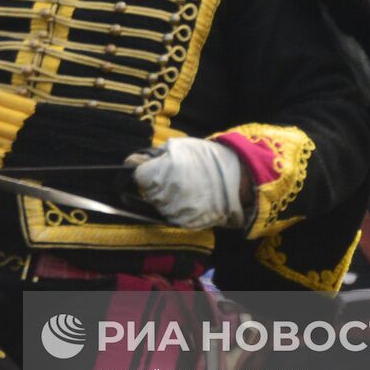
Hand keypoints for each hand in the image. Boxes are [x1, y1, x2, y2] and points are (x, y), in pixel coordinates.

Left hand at [126, 137, 244, 229]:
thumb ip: (154, 155)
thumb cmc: (206, 158)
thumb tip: (133, 162)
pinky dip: (176, 208)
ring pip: (158, 206)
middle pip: (147, 192)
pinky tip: (188, 198)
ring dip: (164, 198)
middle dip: (154, 185)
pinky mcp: (184, 223)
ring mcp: (175, 210)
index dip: (143, 171)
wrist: (236, 178)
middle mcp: (165, 194)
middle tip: (171, 177)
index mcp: (161, 172)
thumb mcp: (178, 146)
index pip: (137, 176)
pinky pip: (171, 217)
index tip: (149, 169)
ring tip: (182, 187)